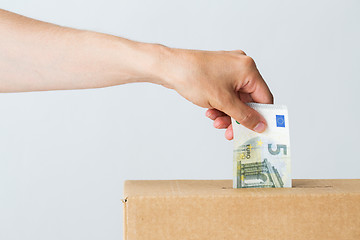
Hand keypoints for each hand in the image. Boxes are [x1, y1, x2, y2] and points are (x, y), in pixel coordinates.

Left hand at [158, 47, 272, 139]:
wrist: (170, 68)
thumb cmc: (194, 77)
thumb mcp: (223, 102)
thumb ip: (244, 116)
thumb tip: (260, 125)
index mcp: (248, 69)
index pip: (264, 98)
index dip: (261, 117)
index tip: (256, 131)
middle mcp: (241, 66)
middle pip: (249, 100)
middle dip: (238, 117)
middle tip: (230, 131)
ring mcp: (229, 69)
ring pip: (236, 99)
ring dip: (227, 113)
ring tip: (214, 119)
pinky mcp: (218, 73)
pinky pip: (226, 93)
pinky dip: (220, 105)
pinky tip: (210, 111)